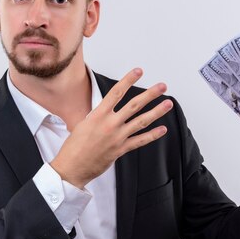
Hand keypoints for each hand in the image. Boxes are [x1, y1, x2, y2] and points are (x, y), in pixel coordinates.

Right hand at [50, 68, 172, 188]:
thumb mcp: (84, 123)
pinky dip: (152, 135)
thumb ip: (99, 115)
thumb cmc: (74, 146)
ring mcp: (117, 137)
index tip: (138, 71)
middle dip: (150, 94)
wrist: (72, 166)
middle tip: (162, 86)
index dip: (128, 80)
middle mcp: (110, 124)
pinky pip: (140, 140)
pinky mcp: (121, 149)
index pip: (116, 92)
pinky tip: (162, 129)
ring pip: (141, 121)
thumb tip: (107, 110)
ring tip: (168, 104)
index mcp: (98, 115)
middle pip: (134, 105)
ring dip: (156, 111)